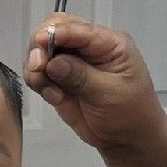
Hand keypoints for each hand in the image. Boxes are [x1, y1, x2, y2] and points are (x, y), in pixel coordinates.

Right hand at [22, 15, 164, 158]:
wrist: (127, 138)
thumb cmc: (130, 113)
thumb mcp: (110, 93)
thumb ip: (80, 76)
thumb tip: (53, 62)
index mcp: (108, 43)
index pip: (77, 28)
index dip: (56, 32)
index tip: (40, 42)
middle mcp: (87, 48)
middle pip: (53, 30)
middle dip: (40, 47)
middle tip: (38, 68)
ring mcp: (71, 63)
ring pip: (41, 51)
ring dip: (36, 68)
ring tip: (48, 89)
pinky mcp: (59, 80)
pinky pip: (38, 73)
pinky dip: (38, 82)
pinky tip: (54, 97)